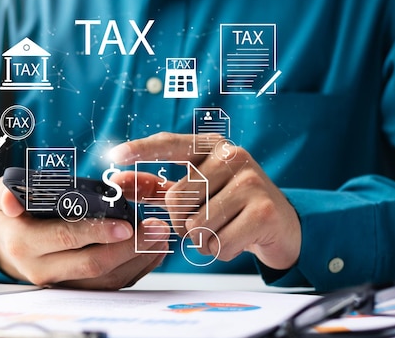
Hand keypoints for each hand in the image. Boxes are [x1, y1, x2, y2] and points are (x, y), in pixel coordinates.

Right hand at [0, 177, 168, 288]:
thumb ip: (10, 192)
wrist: (6, 246)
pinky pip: (110, 285)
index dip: (98, 232)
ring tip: (161, 238)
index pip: (67, 237)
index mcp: (25, 241)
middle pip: (92, 264)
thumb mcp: (3, 194)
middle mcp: (42, 268)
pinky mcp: (76, 289)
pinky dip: (135, 270)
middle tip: (156, 229)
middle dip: (128, 247)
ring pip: (105, 280)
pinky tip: (153, 252)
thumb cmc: (13, 213)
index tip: (127, 223)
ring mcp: (61, 283)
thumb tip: (13, 202)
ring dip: (137, 260)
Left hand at [109, 132, 300, 270]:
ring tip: (223, 228)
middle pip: (177, 199)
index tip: (114, 156)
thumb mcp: (194, 191)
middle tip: (205, 219)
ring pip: (196, 225)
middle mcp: (233, 156)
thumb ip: (156, 186)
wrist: (281, 225)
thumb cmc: (230, 204)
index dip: (141, 150)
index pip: (170, 144)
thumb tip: (118, 181)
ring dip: (202, 239)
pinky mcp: (264, 211)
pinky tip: (236, 238)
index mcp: (212, 147)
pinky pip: (218, 243)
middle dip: (182, 221)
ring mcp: (251, 182)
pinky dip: (220, 251)